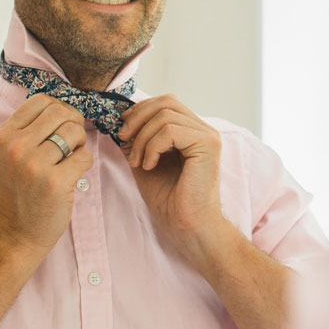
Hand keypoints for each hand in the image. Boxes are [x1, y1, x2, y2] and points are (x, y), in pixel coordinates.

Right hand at [0, 94, 93, 259]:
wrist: (12, 235)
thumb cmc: (18, 193)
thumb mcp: (11, 155)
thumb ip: (31, 131)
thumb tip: (66, 108)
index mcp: (5, 136)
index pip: (41, 100)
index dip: (60, 109)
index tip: (62, 125)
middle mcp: (17, 147)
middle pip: (60, 112)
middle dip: (74, 124)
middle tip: (72, 142)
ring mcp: (35, 165)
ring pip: (74, 132)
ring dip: (80, 144)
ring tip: (71, 159)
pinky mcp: (55, 183)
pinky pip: (85, 157)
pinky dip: (85, 163)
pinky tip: (74, 175)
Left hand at [121, 94, 229, 263]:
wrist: (187, 226)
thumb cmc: (170, 201)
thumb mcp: (145, 163)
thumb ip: (137, 142)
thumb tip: (121, 124)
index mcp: (191, 132)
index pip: (165, 103)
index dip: (140, 111)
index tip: (123, 130)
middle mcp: (203, 130)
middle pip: (166, 102)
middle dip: (138, 118)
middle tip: (123, 140)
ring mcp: (208, 136)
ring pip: (165, 115)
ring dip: (142, 138)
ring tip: (138, 162)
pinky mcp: (207, 145)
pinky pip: (170, 131)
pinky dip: (153, 146)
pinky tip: (149, 166)